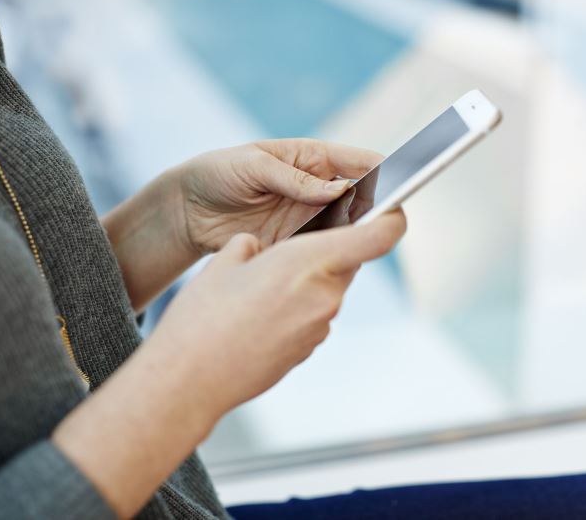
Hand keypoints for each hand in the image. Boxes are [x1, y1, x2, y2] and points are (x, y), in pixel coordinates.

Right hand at [149, 209, 405, 414]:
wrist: (190, 380)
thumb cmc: (203, 318)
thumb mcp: (226, 259)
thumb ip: (254, 245)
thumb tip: (260, 249)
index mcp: (310, 262)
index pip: (378, 235)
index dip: (392, 216)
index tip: (394, 205)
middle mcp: (325, 295)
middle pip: (348, 260)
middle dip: (327, 248)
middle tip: (291, 246)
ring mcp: (320, 326)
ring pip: (327, 287)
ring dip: (306, 279)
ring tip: (260, 287)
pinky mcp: (308, 349)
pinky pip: (313, 314)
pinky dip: (296, 305)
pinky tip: (260, 313)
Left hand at [178, 138, 380, 252]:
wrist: (186, 211)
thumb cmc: (218, 173)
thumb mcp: (253, 166)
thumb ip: (294, 179)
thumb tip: (338, 190)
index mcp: (314, 159)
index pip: (362, 163)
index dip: (386, 172)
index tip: (399, 185)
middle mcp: (319, 189)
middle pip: (364, 200)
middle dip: (377, 210)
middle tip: (383, 222)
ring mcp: (310, 219)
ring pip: (348, 230)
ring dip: (357, 236)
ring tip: (361, 243)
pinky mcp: (296, 245)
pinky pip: (324, 251)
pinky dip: (333, 257)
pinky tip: (335, 260)